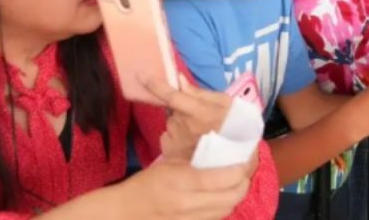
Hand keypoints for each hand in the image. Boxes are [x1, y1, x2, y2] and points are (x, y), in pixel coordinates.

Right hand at [118, 159, 254, 219]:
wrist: (124, 212)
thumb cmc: (146, 184)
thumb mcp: (170, 164)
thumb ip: (198, 162)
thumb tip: (224, 155)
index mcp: (183, 181)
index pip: (226, 177)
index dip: (241, 168)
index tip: (243, 158)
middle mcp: (189, 203)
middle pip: (233, 196)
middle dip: (244, 182)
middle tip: (243, 171)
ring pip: (227, 210)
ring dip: (235, 196)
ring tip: (235, 183)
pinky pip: (216, 219)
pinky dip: (223, 208)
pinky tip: (221, 198)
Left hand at [143, 74, 231, 161]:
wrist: (237, 160)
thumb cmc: (236, 128)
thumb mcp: (226, 104)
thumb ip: (200, 93)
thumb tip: (179, 80)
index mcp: (197, 112)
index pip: (171, 95)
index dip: (154, 84)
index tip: (140, 75)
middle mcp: (182, 126)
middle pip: (174, 111)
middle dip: (182, 112)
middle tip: (201, 120)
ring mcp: (175, 141)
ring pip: (172, 125)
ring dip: (182, 126)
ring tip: (200, 136)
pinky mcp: (171, 153)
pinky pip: (169, 139)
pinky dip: (178, 140)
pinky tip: (192, 146)